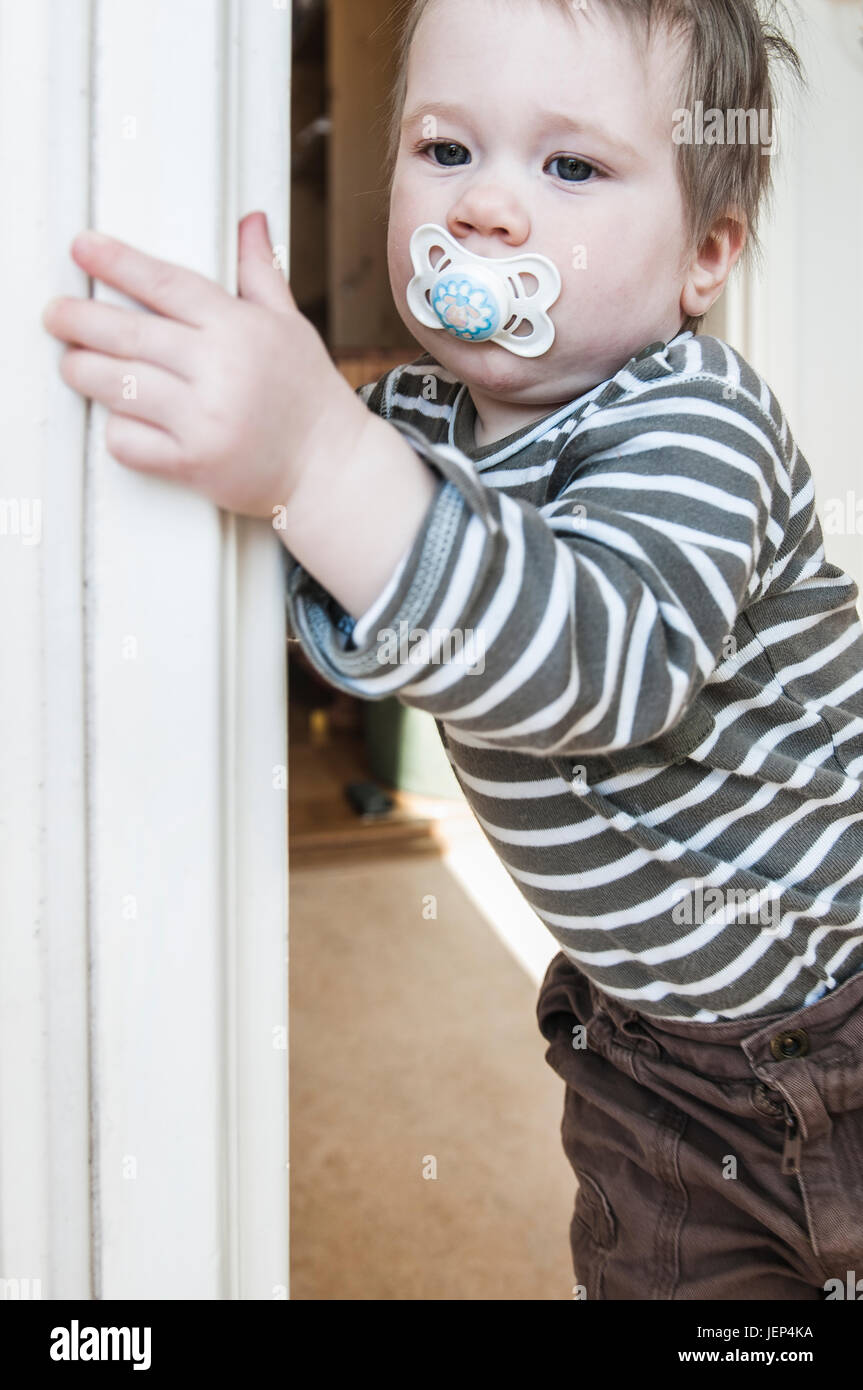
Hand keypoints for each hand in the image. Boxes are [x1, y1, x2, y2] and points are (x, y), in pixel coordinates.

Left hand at [41, 212, 364, 518]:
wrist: (332, 470)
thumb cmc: (310, 397)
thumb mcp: (291, 325)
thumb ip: (259, 274)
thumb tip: (250, 223)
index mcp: (240, 328)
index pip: (165, 284)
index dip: (117, 263)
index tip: (82, 249)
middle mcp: (220, 370)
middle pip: (129, 333)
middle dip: (79, 320)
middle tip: (56, 313)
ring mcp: (204, 419)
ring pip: (120, 386)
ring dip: (84, 371)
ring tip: (73, 362)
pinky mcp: (194, 462)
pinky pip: (131, 440)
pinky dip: (116, 428)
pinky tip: (117, 416)